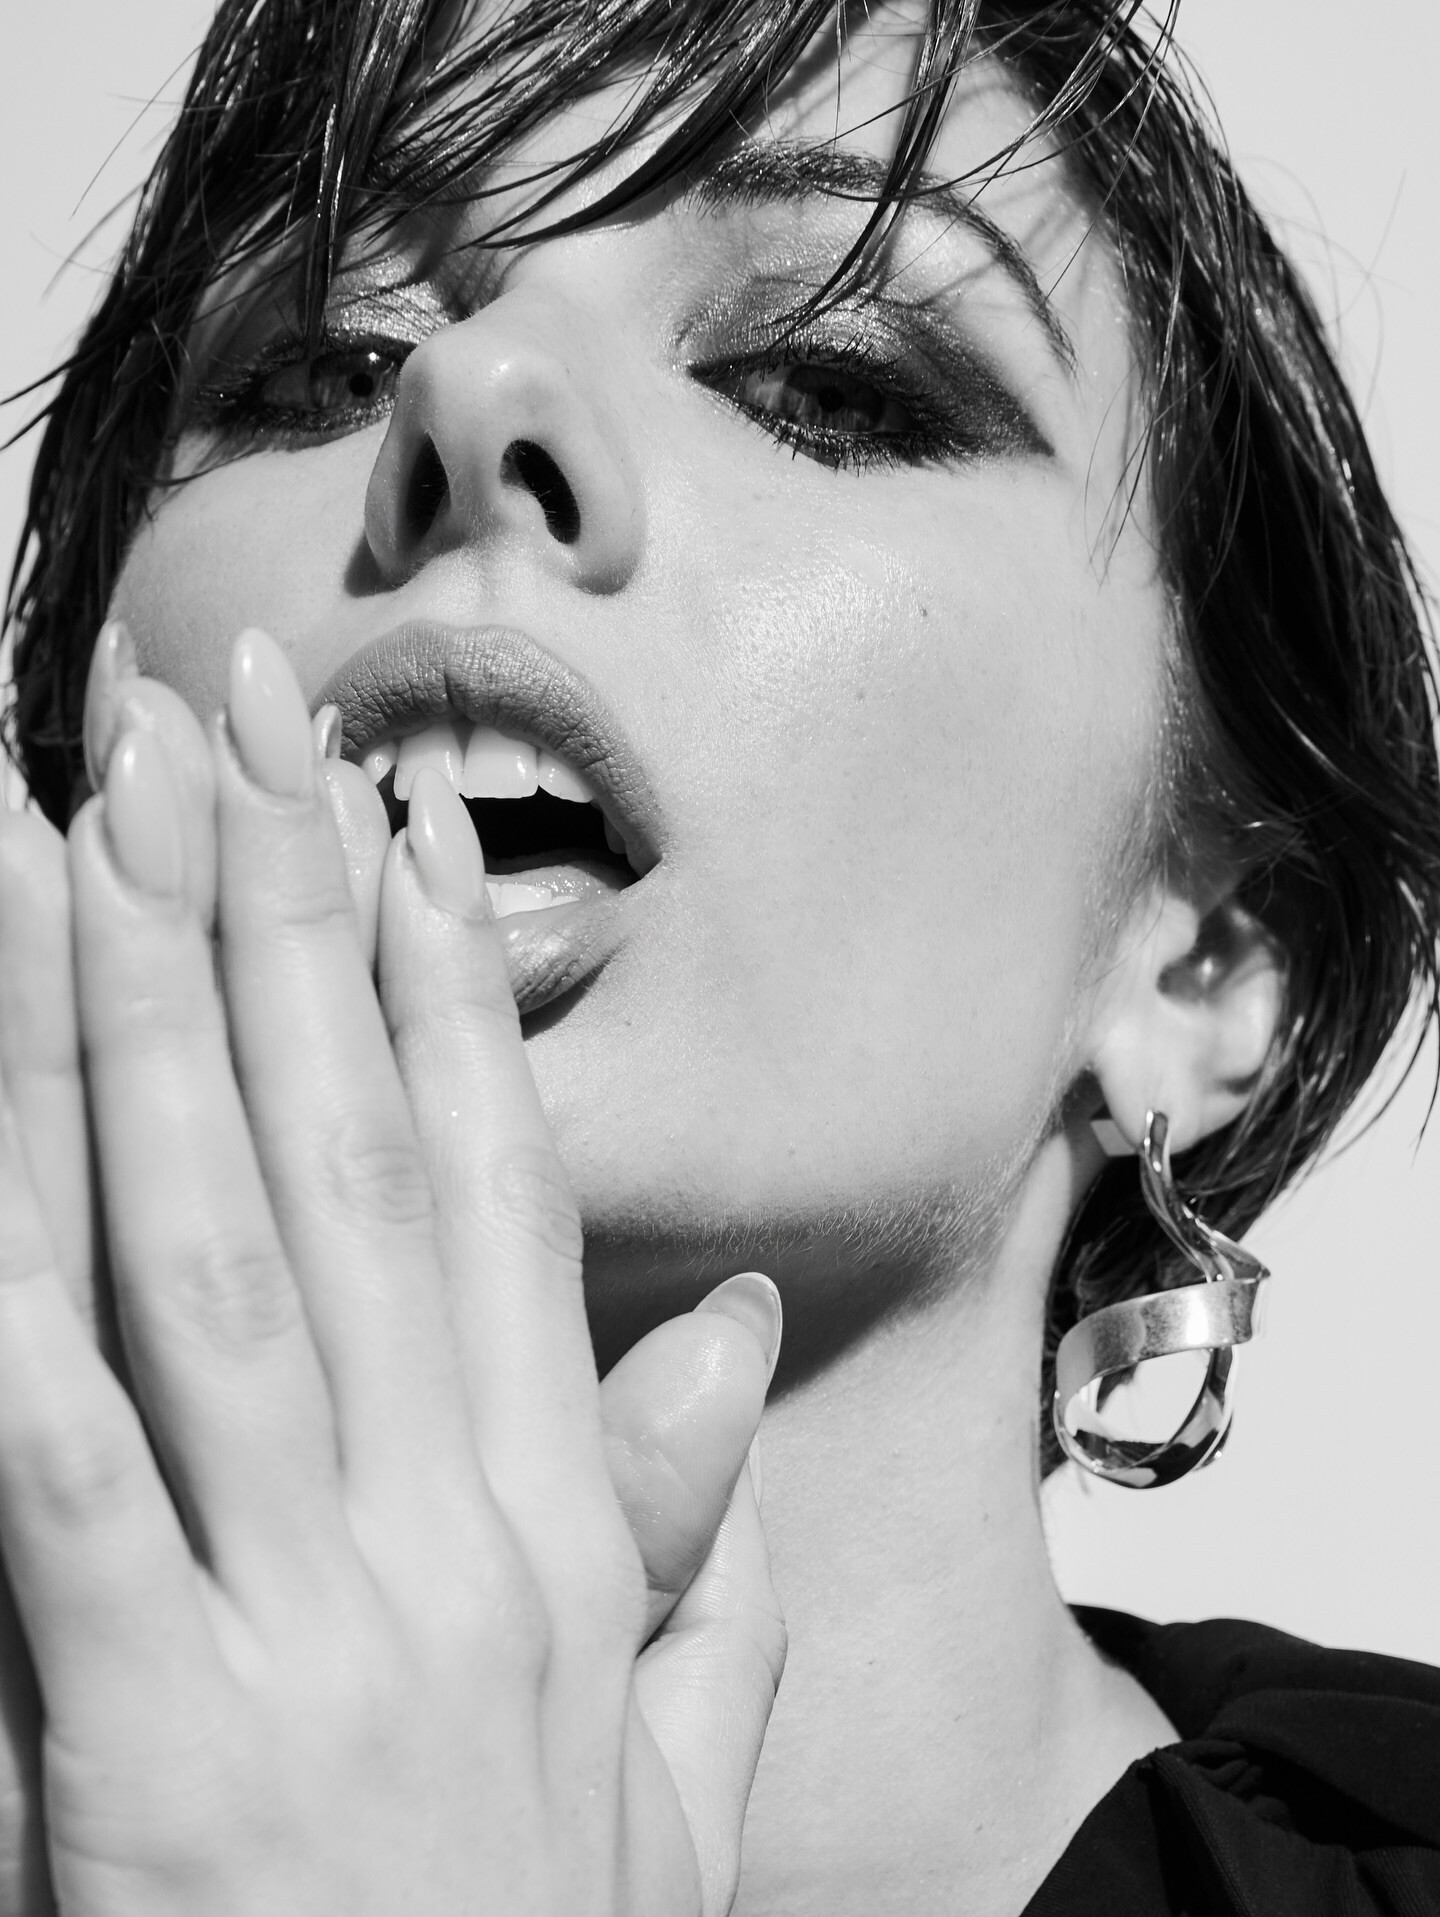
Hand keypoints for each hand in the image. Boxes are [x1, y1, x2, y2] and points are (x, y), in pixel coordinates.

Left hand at [0, 629, 783, 1914]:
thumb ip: (706, 1565)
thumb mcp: (671, 1785)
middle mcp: (448, 1528)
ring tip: (71, 823)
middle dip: (277, 919)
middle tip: (220, 721)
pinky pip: (61, 1459)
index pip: (498, 1192)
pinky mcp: (154, 1736)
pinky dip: (11, 1276)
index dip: (442, 996)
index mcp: (564, 1530)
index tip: (392, 831)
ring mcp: (308, 1619)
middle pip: (343, 1161)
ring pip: (199, 1252)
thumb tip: (719, 1347)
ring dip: (128, 1020)